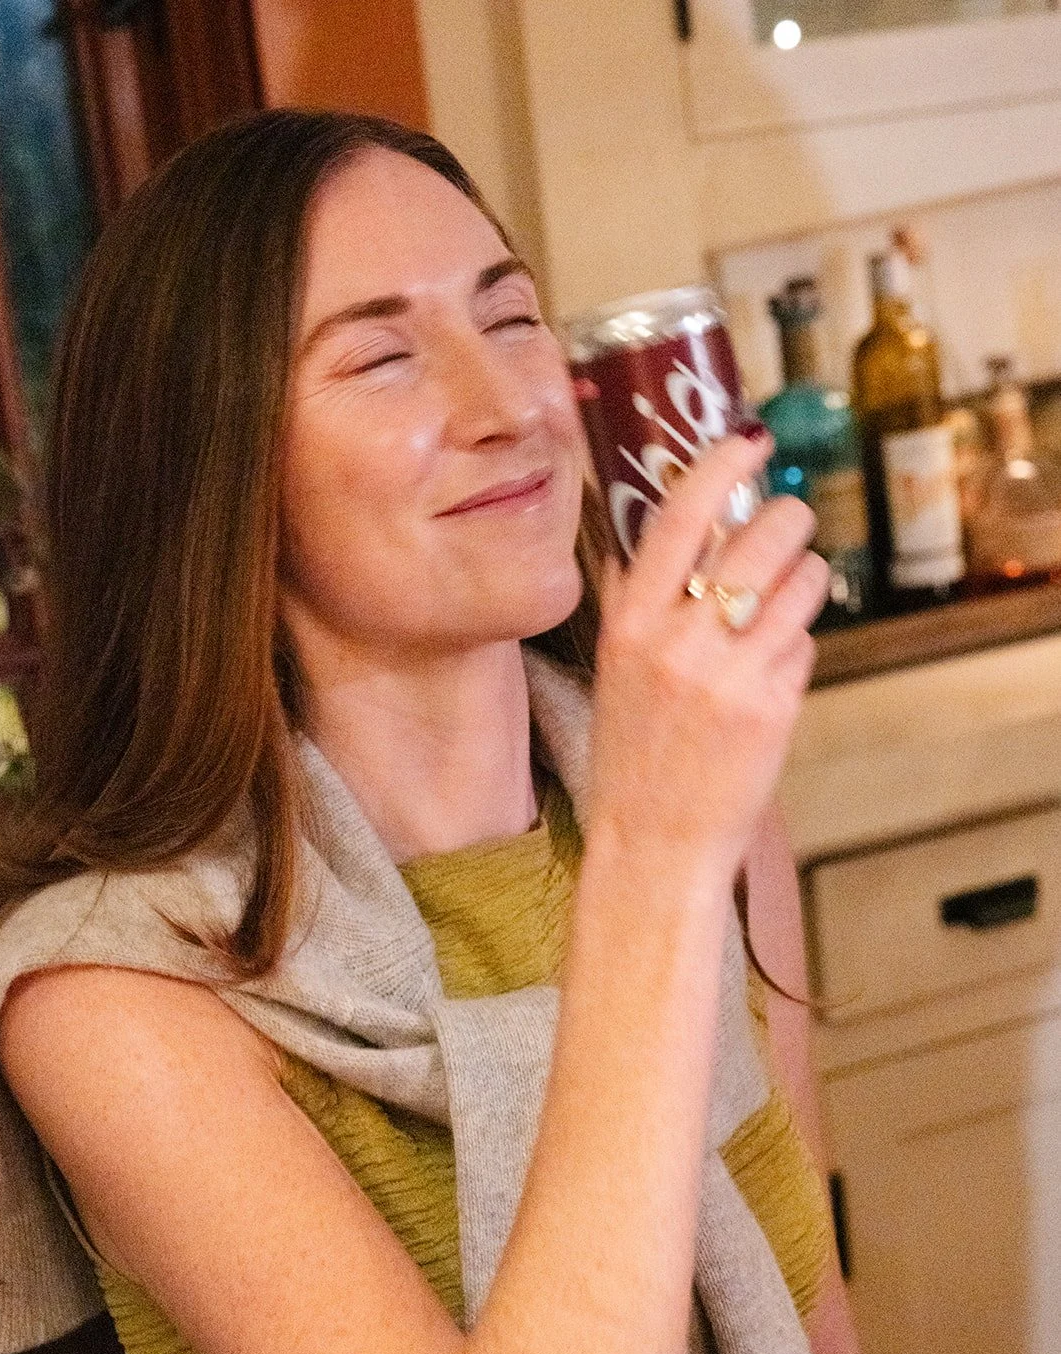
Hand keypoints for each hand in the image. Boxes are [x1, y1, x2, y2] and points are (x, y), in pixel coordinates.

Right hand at [589, 431, 826, 880]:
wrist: (653, 845)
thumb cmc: (632, 759)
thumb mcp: (613, 671)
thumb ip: (629, 601)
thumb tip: (641, 537)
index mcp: (631, 623)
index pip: (681, 515)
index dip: (723, 465)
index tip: (750, 440)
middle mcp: (679, 641)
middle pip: (761, 535)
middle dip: (789, 518)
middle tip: (789, 523)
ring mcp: (730, 674)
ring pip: (800, 583)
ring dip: (806, 576)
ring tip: (791, 591)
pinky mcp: (773, 706)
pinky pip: (804, 644)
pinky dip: (796, 646)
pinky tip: (772, 669)